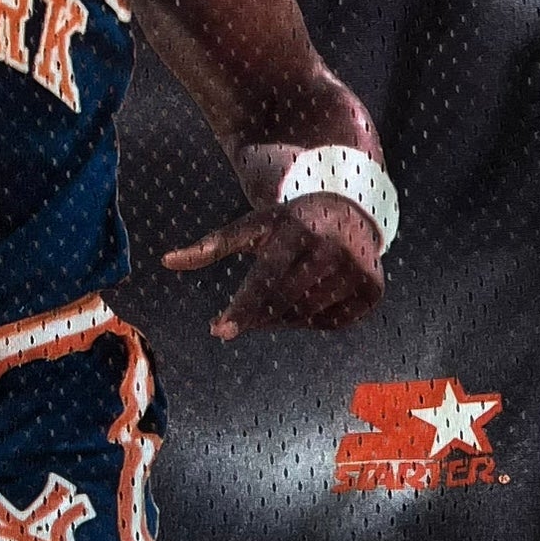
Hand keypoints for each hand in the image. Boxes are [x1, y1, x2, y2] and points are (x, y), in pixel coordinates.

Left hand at [160, 192, 384, 338]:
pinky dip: (311, 320)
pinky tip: (306, 299)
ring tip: (269, 305)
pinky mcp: (373, 289)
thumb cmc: (289, 221)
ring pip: (306, 315)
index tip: (219, 331)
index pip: (265, 277)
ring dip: (281, 319)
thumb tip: (166, 261)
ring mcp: (357, 270)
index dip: (242, 306)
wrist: (350, 209)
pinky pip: (333, 323)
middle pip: (284, 301)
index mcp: (297, 228)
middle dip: (255, 316)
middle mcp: (331, 249)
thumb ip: (211, 245)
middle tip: (232, 322)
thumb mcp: (252, 225)